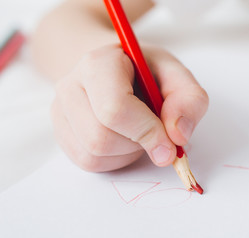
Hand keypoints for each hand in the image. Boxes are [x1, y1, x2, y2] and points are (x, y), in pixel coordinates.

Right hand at [51, 44, 208, 171]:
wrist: (114, 68)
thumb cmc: (144, 71)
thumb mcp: (176, 74)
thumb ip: (188, 100)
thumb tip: (178, 136)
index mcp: (98, 64)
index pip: (115, 109)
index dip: (146, 132)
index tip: (171, 145)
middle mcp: (70, 86)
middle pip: (101, 137)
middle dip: (137, 144)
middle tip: (154, 130)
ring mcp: (60, 111)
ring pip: (93, 154)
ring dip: (127, 152)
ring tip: (137, 130)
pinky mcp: (62, 133)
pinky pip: (88, 162)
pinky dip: (115, 159)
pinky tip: (124, 139)